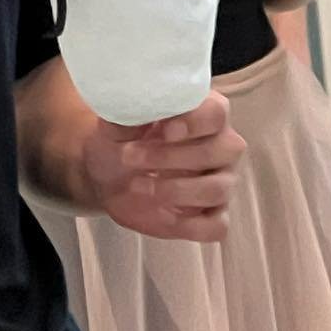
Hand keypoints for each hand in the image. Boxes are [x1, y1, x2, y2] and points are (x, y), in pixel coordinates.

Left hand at [84, 91, 244, 241]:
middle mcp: (222, 145)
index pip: (216, 112)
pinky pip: (217, 226)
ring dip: (175, 189)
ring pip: (218, 188)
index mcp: (204, 112)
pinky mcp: (212, 215)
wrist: (108, 174)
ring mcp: (221, 181)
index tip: (164, 130)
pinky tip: (162, 213)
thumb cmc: (121, 139)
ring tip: (137, 184)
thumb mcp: (117, 122)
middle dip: (173, 156)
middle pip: (222, 150)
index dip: (194, 122)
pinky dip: (190, 224)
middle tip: (131, 156)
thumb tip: (133, 104)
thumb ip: (128, 112)